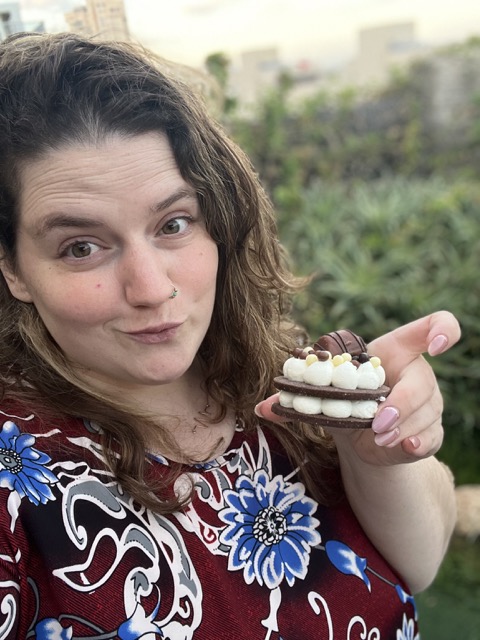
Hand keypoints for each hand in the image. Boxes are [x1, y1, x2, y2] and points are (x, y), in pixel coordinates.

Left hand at [255, 311, 460, 465]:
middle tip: (377, 420)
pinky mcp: (431, 432)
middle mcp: (418, 375)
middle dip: (401, 402)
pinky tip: (403, 447)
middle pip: (424, 381)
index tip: (438, 344)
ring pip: (427, 414)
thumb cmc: (347, 403)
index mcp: (396, 352)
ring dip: (401, 427)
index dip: (443, 330)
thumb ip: (298, 399)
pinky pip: (432, 438)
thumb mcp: (326, 396)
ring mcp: (429, 405)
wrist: (364, 438)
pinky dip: (417, 443)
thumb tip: (261, 408)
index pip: (435, 328)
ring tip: (377, 438)